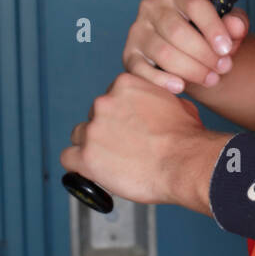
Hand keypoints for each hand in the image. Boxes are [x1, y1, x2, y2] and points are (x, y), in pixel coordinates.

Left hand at [60, 72, 232, 210]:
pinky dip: (79, 165)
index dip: (119, 114)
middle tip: (123, 145)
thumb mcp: (175, 102)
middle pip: (94, 115)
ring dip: (91, 146)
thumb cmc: (185, 137)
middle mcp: (104, 102)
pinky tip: (92, 170)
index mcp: (124, 85)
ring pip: (80, 136)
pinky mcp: (86, 157)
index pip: (110, 97)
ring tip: (111, 160)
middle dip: (106, 129)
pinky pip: (68, 158)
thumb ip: (154, 100)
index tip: (127, 126)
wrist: (184, 162)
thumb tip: (153, 108)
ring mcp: (93, 129)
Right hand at [121, 0, 248, 93]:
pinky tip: (181, 86)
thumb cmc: (209, 33)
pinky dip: (162, 81)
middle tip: (223, 68)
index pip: (194, 4)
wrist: (190, 51)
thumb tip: (236, 27)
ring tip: (211, 78)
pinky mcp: (129, 55)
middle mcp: (152, 6)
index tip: (227, 49)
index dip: (212, 27)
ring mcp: (137, 30)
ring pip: (163, 52)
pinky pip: (141, 70)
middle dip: (204, 54)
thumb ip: (236, 23)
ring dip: (190, 69)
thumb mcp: (227, 25)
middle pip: (177, 31)